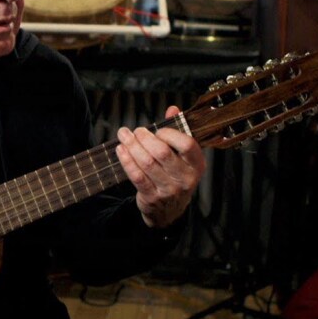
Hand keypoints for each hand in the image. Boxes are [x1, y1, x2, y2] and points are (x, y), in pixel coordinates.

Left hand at [115, 106, 205, 227]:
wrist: (169, 209)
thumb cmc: (175, 175)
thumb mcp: (182, 156)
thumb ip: (178, 131)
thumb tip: (172, 109)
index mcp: (196, 164)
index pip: (186, 144)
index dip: (169, 133)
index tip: (157, 131)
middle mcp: (185, 178)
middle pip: (162, 152)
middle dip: (144, 138)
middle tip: (135, 131)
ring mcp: (169, 190)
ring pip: (146, 163)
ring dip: (132, 146)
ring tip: (123, 135)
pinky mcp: (152, 197)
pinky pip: (136, 176)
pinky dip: (126, 160)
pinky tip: (121, 150)